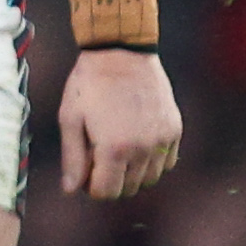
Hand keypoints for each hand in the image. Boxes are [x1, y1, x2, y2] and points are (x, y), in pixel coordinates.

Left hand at [59, 47, 182, 199]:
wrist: (121, 53)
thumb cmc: (89, 84)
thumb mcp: (71, 119)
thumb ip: (72, 158)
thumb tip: (71, 190)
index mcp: (114, 148)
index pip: (107, 192)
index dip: (92, 187)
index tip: (86, 171)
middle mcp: (143, 149)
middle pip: (129, 189)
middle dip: (111, 181)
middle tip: (99, 159)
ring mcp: (162, 140)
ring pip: (150, 179)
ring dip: (133, 173)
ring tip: (117, 149)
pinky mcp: (174, 129)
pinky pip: (167, 162)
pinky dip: (153, 161)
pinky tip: (137, 143)